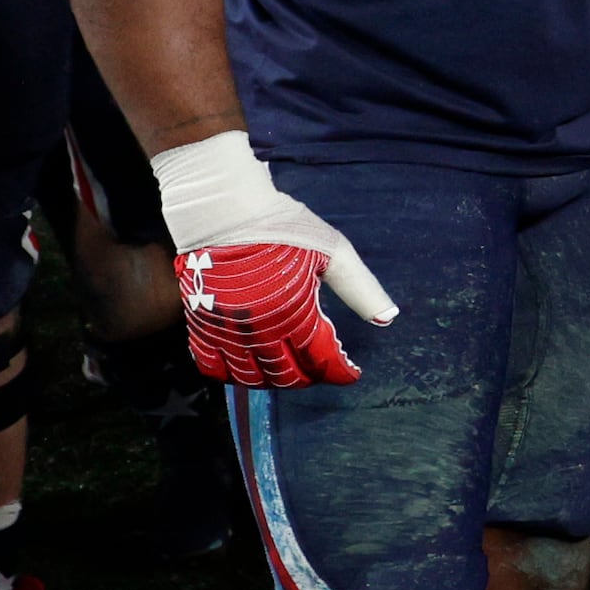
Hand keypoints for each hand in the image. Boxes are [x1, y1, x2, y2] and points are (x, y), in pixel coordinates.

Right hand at [152, 136, 397, 390]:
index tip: (351, 372)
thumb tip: (388, 319)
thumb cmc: (282, 225)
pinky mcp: (200, 324)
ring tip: (287, 370)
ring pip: (250, 377)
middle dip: (309, 377)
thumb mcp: (333, 251)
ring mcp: (226, 329)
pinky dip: (232, 374)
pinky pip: (212, 366)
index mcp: (295, 312)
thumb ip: (360, 288)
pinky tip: (247, 366)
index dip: (340, 372)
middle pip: (287, 375)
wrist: (223, 209)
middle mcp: (259, 329)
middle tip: (319, 370)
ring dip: (273, 380)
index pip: (321, 360)